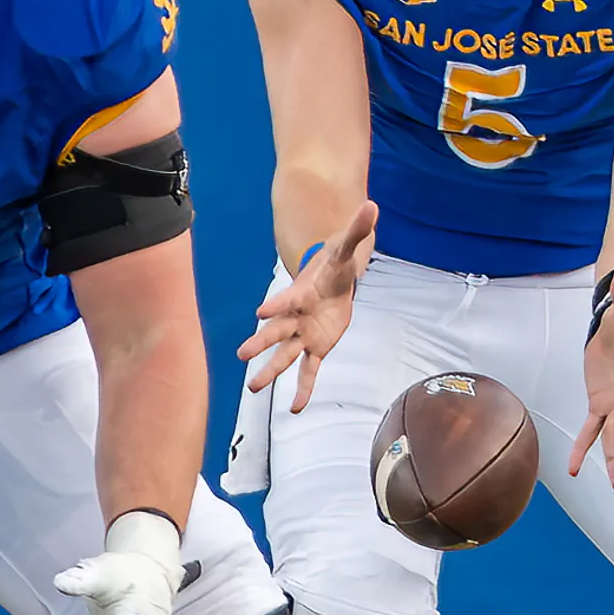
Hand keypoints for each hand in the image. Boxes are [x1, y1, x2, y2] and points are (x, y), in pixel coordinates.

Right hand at [238, 201, 374, 413]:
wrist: (334, 281)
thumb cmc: (335, 265)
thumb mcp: (347, 248)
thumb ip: (356, 228)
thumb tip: (372, 206)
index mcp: (300, 293)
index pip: (286, 300)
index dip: (275, 305)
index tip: (260, 313)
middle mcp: (296, 317)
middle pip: (277, 331)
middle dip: (260, 342)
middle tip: (242, 354)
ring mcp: (304, 334)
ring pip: (285, 355)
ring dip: (270, 371)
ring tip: (253, 388)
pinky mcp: (317, 347)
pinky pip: (308, 371)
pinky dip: (303, 389)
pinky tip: (295, 408)